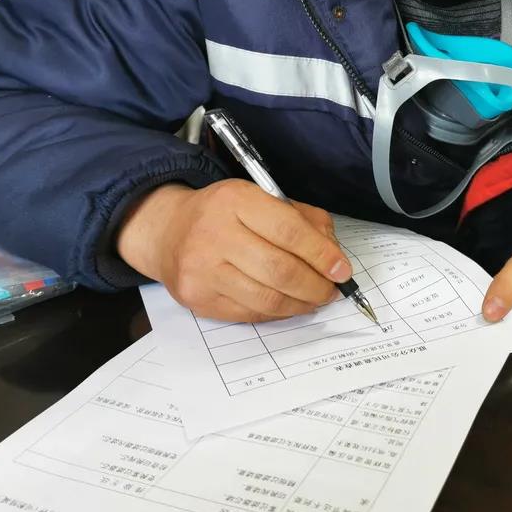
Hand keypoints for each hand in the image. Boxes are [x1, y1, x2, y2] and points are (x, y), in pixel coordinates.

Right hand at [117, 180, 348, 321]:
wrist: (169, 231)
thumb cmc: (225, 214)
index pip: (289, 231)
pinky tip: (289, 305)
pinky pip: (249, 313)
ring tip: (315, 299)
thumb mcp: (263, 198)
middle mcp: (215, 234)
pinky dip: (277, 312)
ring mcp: (202, 270)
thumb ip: (303, 220)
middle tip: (331, 290)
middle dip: (315, 285)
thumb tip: (333, 257)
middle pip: (279, 270)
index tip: (342, 270)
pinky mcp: (197, 298)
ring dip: (300, 304)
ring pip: (266, 298)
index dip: (322, 254)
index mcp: (236, 200)